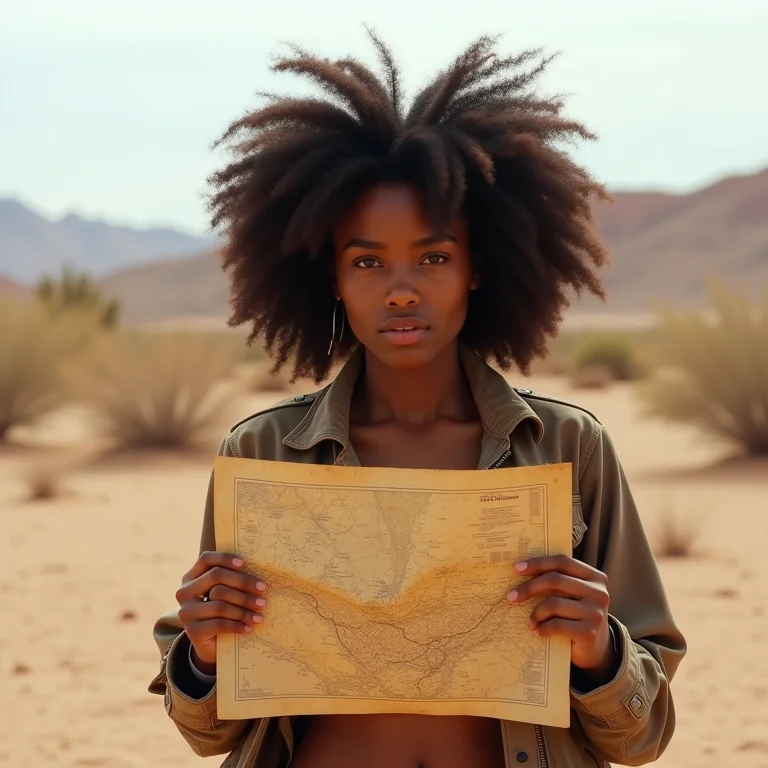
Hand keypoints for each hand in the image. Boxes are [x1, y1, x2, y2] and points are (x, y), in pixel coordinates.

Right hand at [176, 551, 267, 670]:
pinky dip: (237, 625)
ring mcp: (186, 612)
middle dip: (243, 583)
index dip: (224, 558)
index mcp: (191, 577)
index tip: (244, 563)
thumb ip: (231, 580)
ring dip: (244, 609)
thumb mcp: (225, 593)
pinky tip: (249, 628)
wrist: (211, 645)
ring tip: (260, 614)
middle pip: (216, 577)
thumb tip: (256, 569)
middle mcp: (184, 592)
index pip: (206, 559)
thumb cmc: (223, 612)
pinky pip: (219, 624)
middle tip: (263, 590)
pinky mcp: (192, 631)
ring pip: (220, 604)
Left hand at [506, 555, 617, 680]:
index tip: (516, 568)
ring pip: (554, 604)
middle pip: (555, 580)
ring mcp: (596, 613)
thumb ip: (558, 581)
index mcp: (594, 576)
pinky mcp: (589, 632)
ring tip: (529, 621)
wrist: (595, 649)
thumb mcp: (572, 594)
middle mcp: (599, 592)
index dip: (538, 563)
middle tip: (511, 596)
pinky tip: (540, 631)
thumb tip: (520, 570)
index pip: (562, 562)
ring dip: (536, 613)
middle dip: (529, 587)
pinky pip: (557, 625)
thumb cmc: (576, 615)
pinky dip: (543, 628)